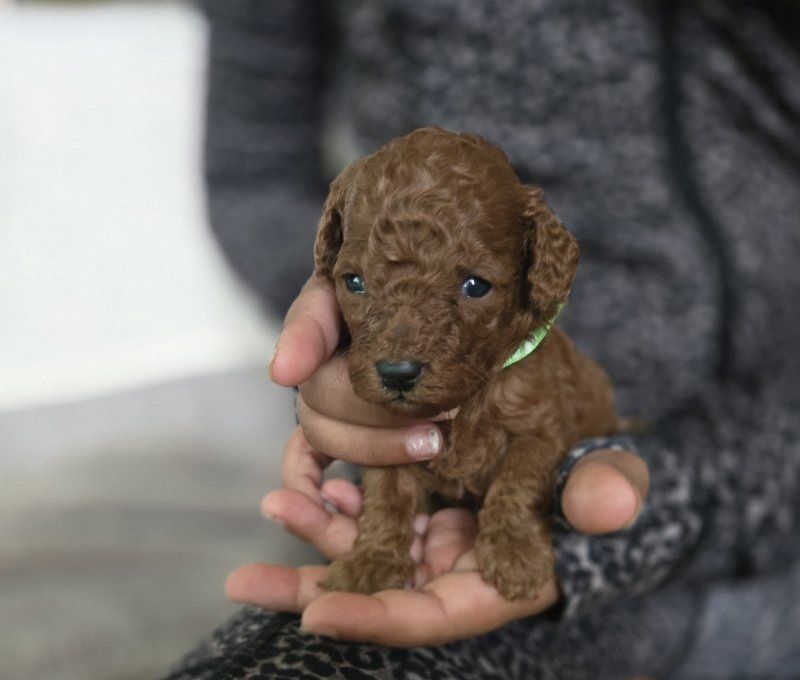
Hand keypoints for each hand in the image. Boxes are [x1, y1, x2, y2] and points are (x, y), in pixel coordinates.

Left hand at [226, 276, 649, 644]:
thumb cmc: (602, 471)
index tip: (316, 615)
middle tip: (244, 582)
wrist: (584, 444)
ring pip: (367, 549)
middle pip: (380, 593)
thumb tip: (612, 504)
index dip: (377, 618)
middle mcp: (458, 569)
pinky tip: (312, 479)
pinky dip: (341, 499)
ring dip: (317, 532)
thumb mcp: (610, 477)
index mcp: (501, 580)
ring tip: (276, 503)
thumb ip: (609, 492)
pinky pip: (374, 509)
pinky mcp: (424, 505)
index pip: (433, 616)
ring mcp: (437, 539)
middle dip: (314, 591)